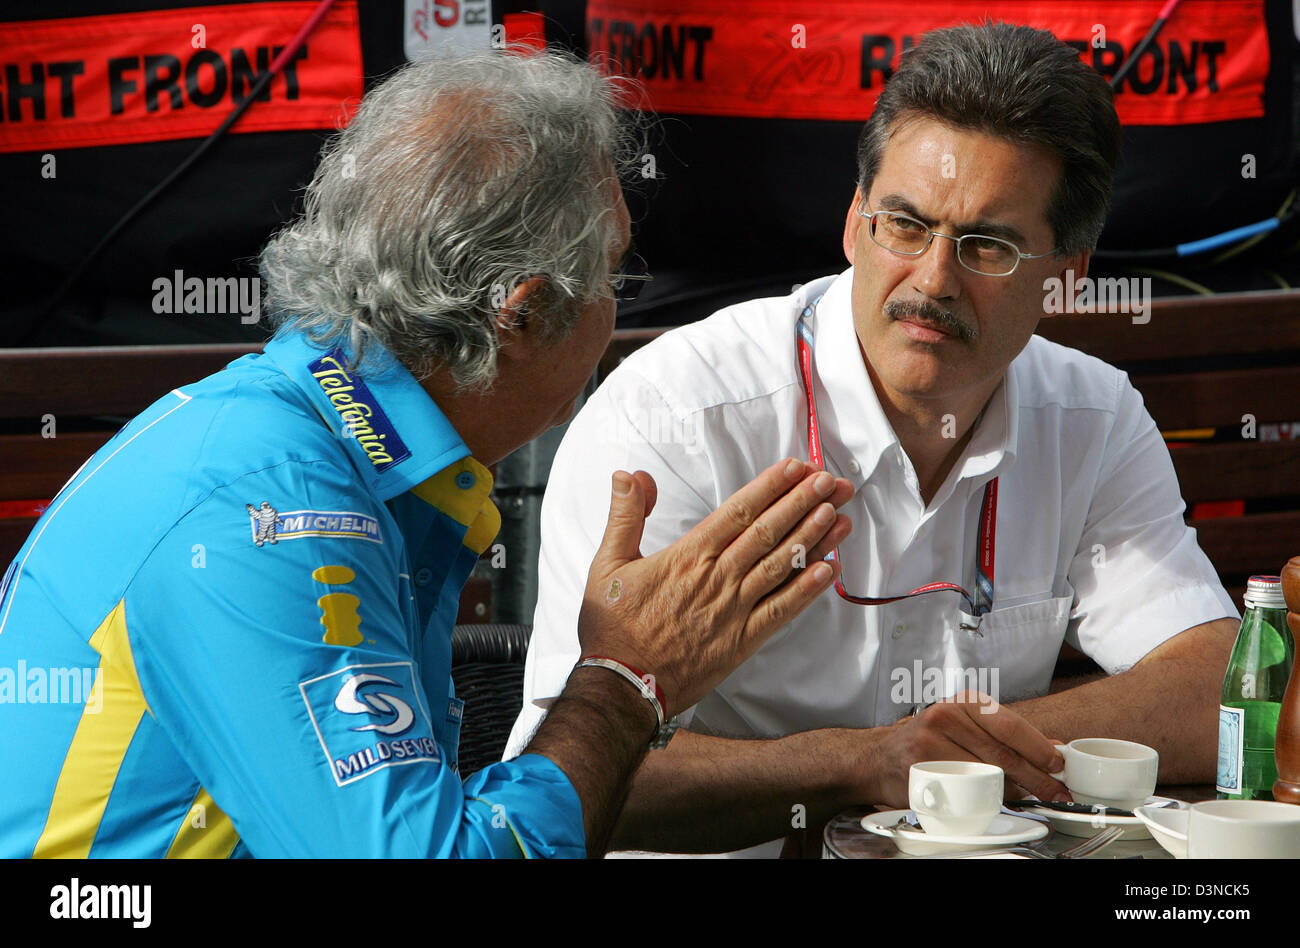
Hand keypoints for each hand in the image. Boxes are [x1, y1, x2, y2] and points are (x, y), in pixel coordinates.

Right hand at [577, 457, 853, 716]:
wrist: (622, 687)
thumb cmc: (614, 630)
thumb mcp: (607, 565)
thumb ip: (624, 516)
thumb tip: (631, 475)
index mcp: (688, 557)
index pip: (737, 512)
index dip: (770, 487)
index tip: (795, 468)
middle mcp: (717, 579)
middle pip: (768, 532)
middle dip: (803, 503)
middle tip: (831, 481)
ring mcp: (734, 611)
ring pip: (781, 566)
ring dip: (813, 538)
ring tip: (838, 514)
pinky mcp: (742, 641)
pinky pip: (781, 611)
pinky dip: (807, 590)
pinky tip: (831, 570)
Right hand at [861, 691, 1068, 806]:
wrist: (880, 759)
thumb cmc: (928, 744)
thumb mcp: (968, 728)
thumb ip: (1007, 737)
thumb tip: (1053, 747)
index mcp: (962, 703)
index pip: (1009, 725)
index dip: (1038, 748)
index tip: (1058, 764)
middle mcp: (945, 716)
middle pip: (1002, 753)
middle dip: (1036, 777)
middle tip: (1055, 791)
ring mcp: (929, 743)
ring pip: (985, 773)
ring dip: (1014, 790)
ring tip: (1030, 797)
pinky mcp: (920, 769)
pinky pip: (962, 789)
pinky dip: (983, 799)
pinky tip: (994, 800)